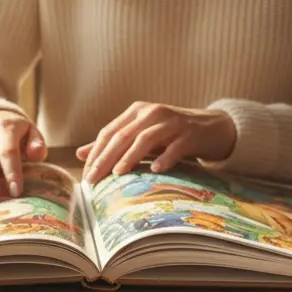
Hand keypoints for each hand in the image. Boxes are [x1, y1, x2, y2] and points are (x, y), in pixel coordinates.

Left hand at [75, 102, 236, 182]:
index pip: (110, 132)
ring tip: (118, 173)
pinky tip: (155, 169)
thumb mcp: (141, 136)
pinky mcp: (190, 134)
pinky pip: (175, 146)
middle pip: (123, 135)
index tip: (86, 174)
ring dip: (130, 156)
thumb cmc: (171, 134)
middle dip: (106, 158)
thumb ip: (113, 144)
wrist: (211, 128)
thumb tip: (80, 154)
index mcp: (137, 112)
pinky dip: (165, 157)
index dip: (96, 152)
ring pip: (146, 138)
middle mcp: (152, 113)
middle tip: (94, 178)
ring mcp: (172, 122)